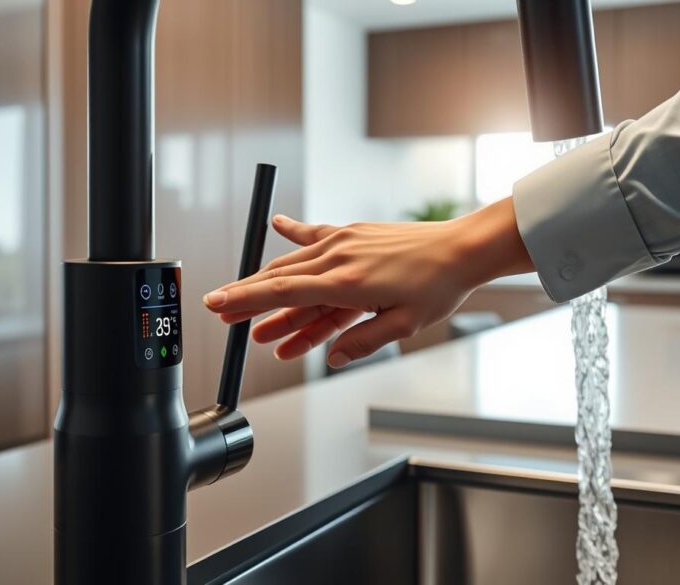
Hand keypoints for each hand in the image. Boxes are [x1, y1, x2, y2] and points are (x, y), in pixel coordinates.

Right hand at [203, 197, 532, 368]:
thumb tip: (332, 358)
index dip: (246, 301)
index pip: (284, 293)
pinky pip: (316, 235)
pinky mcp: (356, 234)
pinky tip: (277, 225)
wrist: (463, 249)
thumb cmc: (438, 286)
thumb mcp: (402, 325)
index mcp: (348, 282)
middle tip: (222, 317)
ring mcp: (346, 242)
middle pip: (281, 279)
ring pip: (296, 265)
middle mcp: (340, 258)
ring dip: (272, 289)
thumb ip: (362, 341)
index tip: (217, 306)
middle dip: (248, 299)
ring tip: (256, 322)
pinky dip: (294, 233)